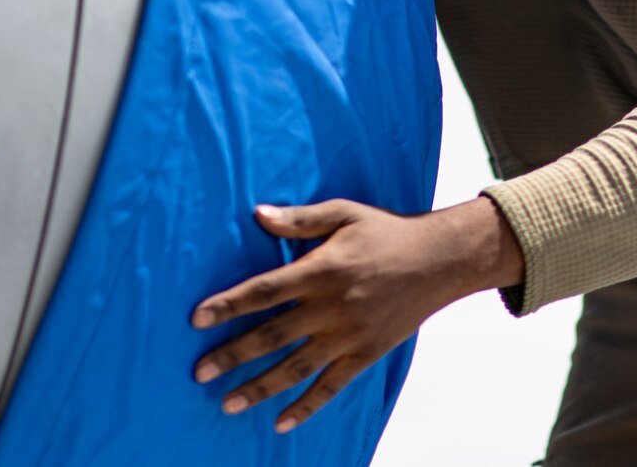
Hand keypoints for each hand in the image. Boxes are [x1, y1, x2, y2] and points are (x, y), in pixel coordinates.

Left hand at [189, 196, 523, 432]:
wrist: (439, 261)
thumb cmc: (387, 232)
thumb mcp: (343, 213)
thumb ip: (299, 219)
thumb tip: (258, 214)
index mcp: (322, 270)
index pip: (265, 291)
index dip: (229, 305)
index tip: (197, 319)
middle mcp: (332, 308)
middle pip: (272, 335)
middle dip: (232, 355)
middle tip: (199, 372)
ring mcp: (349, 336)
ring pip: (296, 368)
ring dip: (259, 388)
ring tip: (227, 404)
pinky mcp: (365, 354)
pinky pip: (331, 386)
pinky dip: (306, 406)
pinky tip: (280, 423)